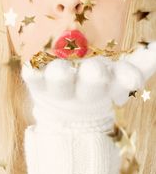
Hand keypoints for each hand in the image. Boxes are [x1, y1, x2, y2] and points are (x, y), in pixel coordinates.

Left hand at [21, 41, 155, 131]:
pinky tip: (31, 66)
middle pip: (92, 82)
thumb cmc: (95, 84)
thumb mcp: (119, 74)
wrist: (65, 111)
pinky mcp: (36, 82)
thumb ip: (142, 62)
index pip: (125, 79)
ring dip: (61, 75)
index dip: (128, 78)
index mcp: (109, 84)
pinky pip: (32, 76)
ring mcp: (59, 87)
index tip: (131, 78)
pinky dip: (32, 73)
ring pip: (60, 79)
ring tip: (60, 68)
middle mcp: (84, 87)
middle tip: (95, 70)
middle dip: (94, 77)